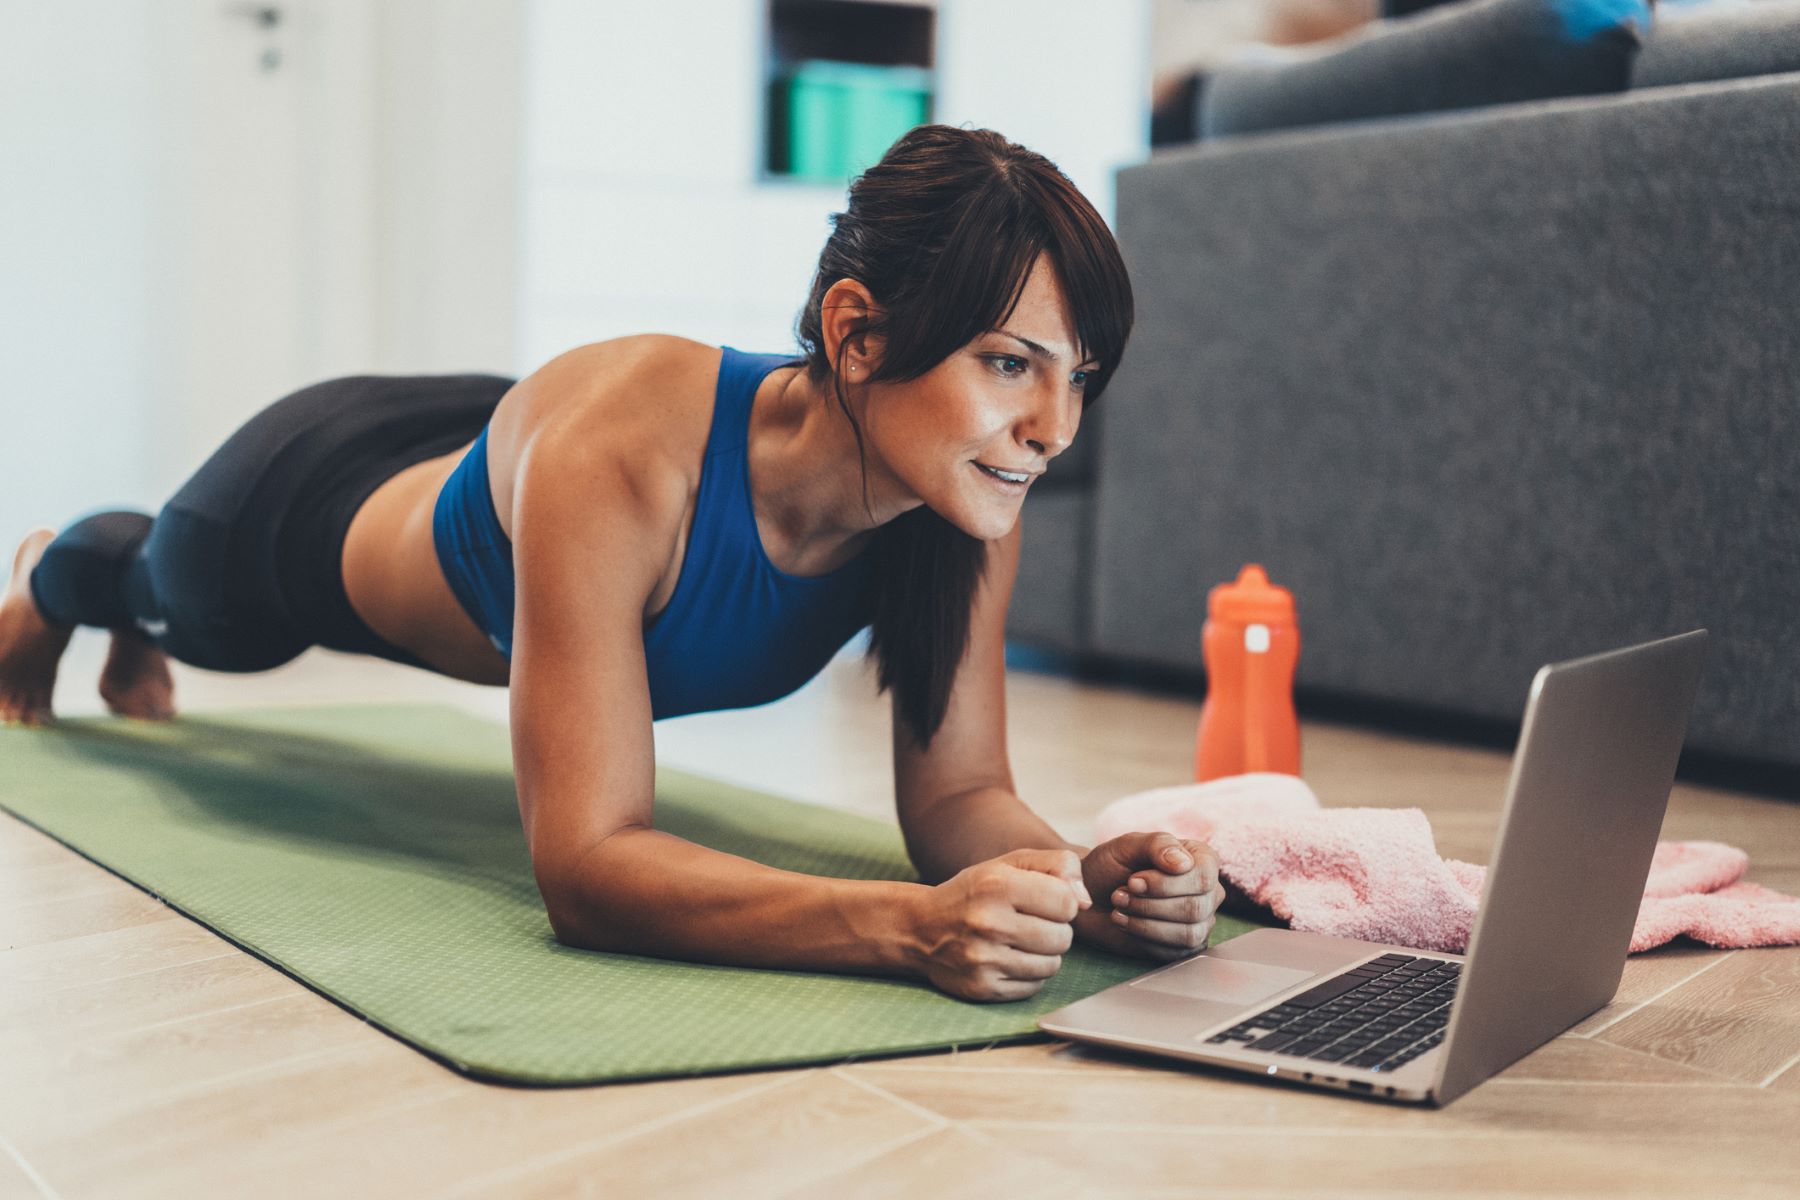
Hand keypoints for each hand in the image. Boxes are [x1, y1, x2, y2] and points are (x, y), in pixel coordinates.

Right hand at [908, 848, 1092, 1002]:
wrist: (920, 928)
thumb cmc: (974, 892)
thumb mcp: (1009, 864)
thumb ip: (1057, 865)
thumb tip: (1086, 900)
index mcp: (997, 885)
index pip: (1067, 903)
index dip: (1063, 902)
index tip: (1045, 900)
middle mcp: (989, 923)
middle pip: (1063, 937)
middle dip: (1055, 929)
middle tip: (1031, 922)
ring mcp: (984, 960)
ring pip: (1052, 965)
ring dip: (1044, 953)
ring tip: (1020, 941)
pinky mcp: (983, 988)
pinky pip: (1034, 987)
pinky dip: (1029, 974)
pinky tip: (1009, 959)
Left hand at [1076, 832, 1224, 962]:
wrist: (1092, 894)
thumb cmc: (1113, 866)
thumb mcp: (1129, 845)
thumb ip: (1158, 845)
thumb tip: (1184, 863)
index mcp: (1202, 860)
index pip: (1203, 877)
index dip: (1165, 884)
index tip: (1133, 880)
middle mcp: (1208, 891)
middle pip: (1195, 908)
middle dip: (1149, 905)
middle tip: (1119, 896)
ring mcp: (1200, 921)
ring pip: (1188, 934)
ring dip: (1146, 924)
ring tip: (1119, 909)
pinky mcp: (1186, 946)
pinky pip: (1176, 952)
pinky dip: (1145, 940)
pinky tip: (1127, 925)